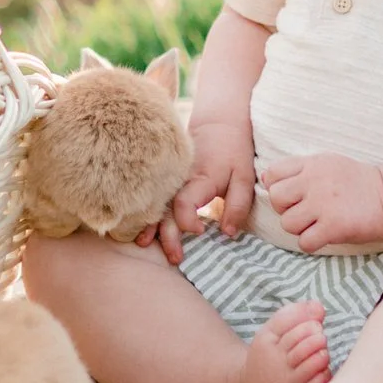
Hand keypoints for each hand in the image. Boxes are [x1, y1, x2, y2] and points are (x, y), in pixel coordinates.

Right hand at [157, 117, 254, 264]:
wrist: (218, 124)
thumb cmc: (233, 152)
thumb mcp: (244, 177)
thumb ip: (237, 206)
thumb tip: (227, 234)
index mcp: (201, 178)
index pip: (185, 202)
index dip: (188, 220)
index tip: (200, 231)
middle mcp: (180, 179)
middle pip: (166, 209)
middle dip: (168, 235)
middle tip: (176, 259)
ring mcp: (169, 178)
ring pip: (154, 203)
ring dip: (149, 226)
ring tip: (144, 245)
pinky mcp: (165, 179)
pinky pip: (152, 198)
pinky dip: (145, 214)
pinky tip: (139, 230)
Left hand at [259, 154, 382, 252]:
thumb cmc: (355, 182)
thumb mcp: (326, 164)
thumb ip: (296, 169)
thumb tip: (264, 178)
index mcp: (312, 164)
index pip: (273, 174)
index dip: (277, 187)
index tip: (293, 195)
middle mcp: (315, 182)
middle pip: (275, 199)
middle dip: (285, 209)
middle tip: (304, 212)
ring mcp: (324, 204)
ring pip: (287, 223)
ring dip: (299, 228)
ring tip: (315, 224)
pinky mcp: (334, 226)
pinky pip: (304, 242)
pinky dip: (311, 243)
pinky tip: (323, 236)